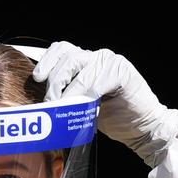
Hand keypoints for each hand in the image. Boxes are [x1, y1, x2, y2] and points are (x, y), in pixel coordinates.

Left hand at [33, 41, 177, 165]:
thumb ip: (65, 97)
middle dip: (53, 81)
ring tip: (63, 107)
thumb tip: (41, 105)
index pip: (61, 50)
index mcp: (85, 63)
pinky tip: (83, 108)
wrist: (141, 127)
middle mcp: (96, 58)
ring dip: (66, 89)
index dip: (46, 61)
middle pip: (66, 56)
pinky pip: (96, 80)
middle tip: (50, 104)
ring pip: (78, 66)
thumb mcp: (81, 106)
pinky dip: (85, 95)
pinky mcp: (122, 72)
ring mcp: (110, 63)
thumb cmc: (111, 117)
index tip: (36, 78)